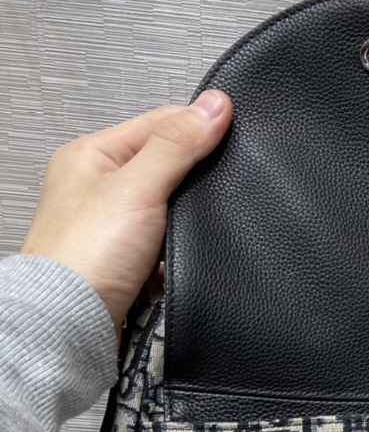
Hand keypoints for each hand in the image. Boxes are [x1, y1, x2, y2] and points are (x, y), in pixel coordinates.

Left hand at [20, 90, 233, 339]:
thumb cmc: (84, 259)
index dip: (197, 127)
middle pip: (167, 166)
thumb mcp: (138, 187)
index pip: (159, 122)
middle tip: (213, 187)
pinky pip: (167, 246)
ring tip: (189, 227)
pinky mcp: (126, 261)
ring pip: (170, 209)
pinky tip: (178, 258)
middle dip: (194, 180)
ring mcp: (112, 225)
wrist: (71, 325)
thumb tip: (214, 106)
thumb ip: (177, 145)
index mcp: (91, 155)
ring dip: (186, 221)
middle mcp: (98, 187)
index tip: (234, 130)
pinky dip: (178, 253)